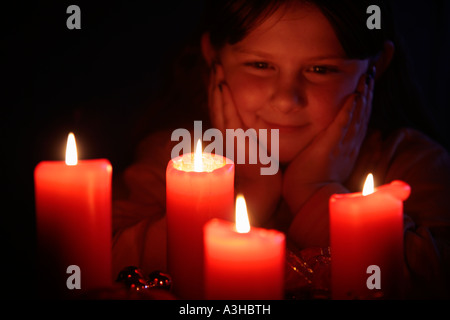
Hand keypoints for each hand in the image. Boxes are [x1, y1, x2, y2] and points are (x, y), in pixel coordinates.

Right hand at [208, 62, 281, 225]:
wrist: (264, 195)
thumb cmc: (266, 176)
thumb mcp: (260, 149)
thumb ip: (255, 135)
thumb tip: (260, 121)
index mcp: (234, 134)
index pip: (224, 106)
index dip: (219, 87)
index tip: (219, 67)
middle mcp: (228, 134)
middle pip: (218, 102)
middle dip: (215, 80)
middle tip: (212, 57)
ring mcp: (229, 138)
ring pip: (220, 107)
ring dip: (216, 85)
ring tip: (215, 63)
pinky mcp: (235, 143)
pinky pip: (227, 117)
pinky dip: (223, 100)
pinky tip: (220, 84)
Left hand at [283, 70, 374, 212]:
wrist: (309, 197)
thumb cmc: (311, 182)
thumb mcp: (324, 163)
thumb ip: (327, 150)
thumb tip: (326, 144)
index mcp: (346, 148)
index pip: (358, 121)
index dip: (363, 104)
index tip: (365, 88)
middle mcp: (348, 144)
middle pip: (362, 115)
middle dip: (367, 94)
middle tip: (370, 75)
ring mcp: (342, 144)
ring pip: (357, 116)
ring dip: (363, 96)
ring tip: (367, 78)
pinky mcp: (331, 145)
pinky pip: (343, 124)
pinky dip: (350, 109)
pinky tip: (355, 95)